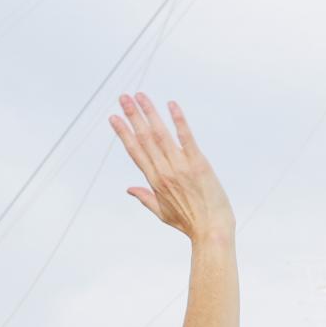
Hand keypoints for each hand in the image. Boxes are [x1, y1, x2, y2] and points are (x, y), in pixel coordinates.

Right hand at [109, 94, 233, 240]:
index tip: (114, 118)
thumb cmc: (189, 223)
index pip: (135, 152)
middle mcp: (164, 172)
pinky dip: (178, 120)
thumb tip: (129, 189)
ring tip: (140, 95)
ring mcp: (181, 167)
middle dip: (133, 116)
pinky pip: (186, 138)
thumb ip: (145, 198)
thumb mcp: (163, 213)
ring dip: (150, 113)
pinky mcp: (198, 164)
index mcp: (155, 182)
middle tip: (123, 97)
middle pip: (144, 139)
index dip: (124, 133)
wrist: (211, 231)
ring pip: (161, 135)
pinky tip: (171, 104)